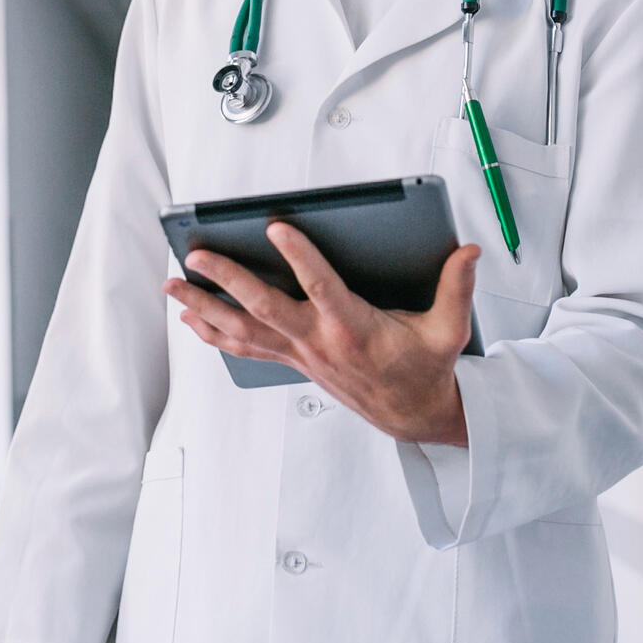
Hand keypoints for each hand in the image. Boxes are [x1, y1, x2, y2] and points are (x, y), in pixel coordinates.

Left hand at [161, 221, 478, 445]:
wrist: (414, 416)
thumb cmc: (428, 368)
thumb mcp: (450, 328)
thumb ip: (457, 287)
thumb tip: (470, 251)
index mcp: (355, 328)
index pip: (321, 287)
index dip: (299, 257)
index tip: (276, 227)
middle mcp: (319, 342)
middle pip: (263, 308)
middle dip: (226, 280)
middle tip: (197, 254)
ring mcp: (301, 355)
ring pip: (242, 330)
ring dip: (204, 307)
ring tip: (172, 285)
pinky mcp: (294, 363)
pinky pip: (245, 348)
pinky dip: (214, 333)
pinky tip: (191, 318)